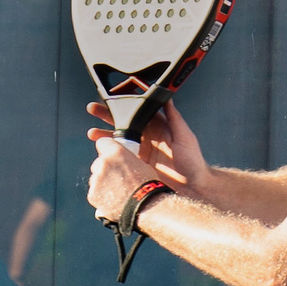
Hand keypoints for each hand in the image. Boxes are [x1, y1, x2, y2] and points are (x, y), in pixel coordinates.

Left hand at [84, 131, 155, 220]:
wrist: (146, 207)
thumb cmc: (148, 186)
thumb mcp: (141, 165)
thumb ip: (126, 161)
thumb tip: (121, 162)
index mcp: (116, 152)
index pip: (102, 143)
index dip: (106, 150)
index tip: (110, 157)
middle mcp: (103, 163)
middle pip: (98, 163)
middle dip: (104, 170)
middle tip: (117, 179)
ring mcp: (96, 179)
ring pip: (95, 179)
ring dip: (102, 184)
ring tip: (117, 193)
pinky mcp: (92, 194)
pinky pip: (94, 193)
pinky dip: (101, 197)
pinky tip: (113, 201)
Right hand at [92, 99, 213, 196]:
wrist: (194, 188)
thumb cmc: (193, 161)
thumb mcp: (184, 137)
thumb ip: (174, 118)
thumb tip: (166, 97)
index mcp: (155, 128)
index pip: (134, 113)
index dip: (119, 107)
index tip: (105, 101)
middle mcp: (145, 139)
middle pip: (121, 125)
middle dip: (105, 119)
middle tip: (92, 113)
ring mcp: (138, 154)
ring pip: (116, 142)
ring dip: (103, 138)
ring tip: (93, 135)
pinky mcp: (135, 168)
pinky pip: (118, 160)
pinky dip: (107, 157)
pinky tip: (100, 156)